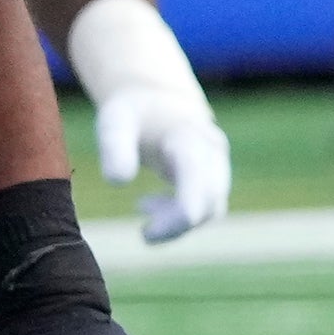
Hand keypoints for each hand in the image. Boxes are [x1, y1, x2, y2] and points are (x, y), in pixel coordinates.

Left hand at [95, 90, 231, 242]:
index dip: (181, 214)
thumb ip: (114, 147)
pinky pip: (207, 209)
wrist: (161, 100)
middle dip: (177, 224)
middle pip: (210, 202)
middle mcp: (213, 154)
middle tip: (144, 234)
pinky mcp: (215, 181)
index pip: (197, 181)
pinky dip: (180, 216)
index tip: (149, 234)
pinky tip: (149, 205)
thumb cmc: (135, 112)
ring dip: (178, 221)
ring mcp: (219, 168)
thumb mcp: (116, 120)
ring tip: (141, 206)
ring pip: (211, 209)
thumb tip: (117, 182)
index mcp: (190, 137)